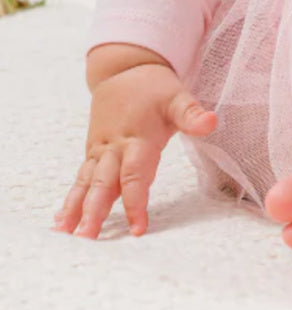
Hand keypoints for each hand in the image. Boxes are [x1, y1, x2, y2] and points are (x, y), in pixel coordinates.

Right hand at [54, 63, 215, 238]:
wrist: (124, 70)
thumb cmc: (155, 88)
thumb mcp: (177, 97)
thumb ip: (192, 114)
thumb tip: (212, 122)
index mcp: (138, 137)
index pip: (135, 174)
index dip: (136, 201)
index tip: (138, 228)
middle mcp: (114, 147)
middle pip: (104, 183)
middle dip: (95, 211)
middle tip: (88, 239)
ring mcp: (100, 150)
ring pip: (86, 183)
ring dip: (77, 209)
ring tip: (68, 236)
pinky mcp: (92, 152)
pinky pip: (80, 178)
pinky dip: (70, 199)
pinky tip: (61, 223)